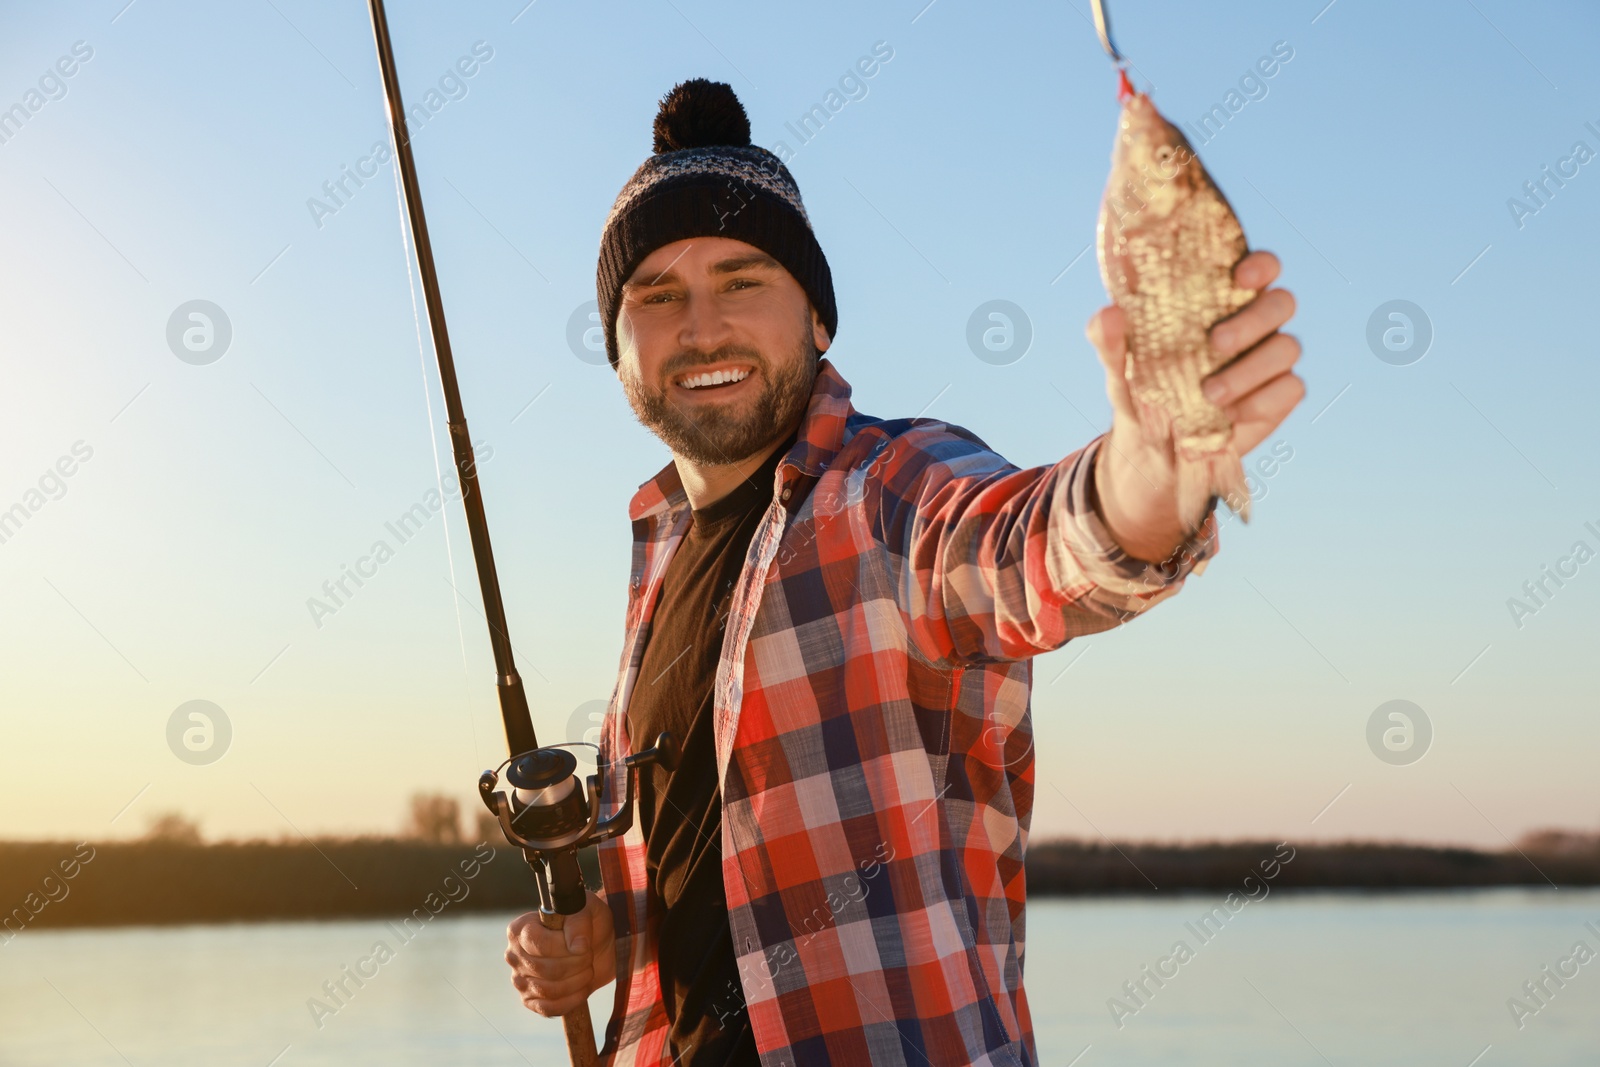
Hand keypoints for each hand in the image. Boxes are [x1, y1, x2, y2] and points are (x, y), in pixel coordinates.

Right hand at [505, 890, 614, 1017]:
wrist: (597, 945)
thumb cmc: (587, 923)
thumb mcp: (586, 911)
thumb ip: (579, 922)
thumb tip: (576, 947)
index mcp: (520, 929)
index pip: (538, 944)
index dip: (565, 947)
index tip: (584, 944)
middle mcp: (513, 955)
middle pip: (544, 969)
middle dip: (575, 964)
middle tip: (589, 957)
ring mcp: (519, 980)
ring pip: (548, 990)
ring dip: (577, 982)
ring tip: (587, 970)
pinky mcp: (530, 1000)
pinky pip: (547, 1008)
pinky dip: (570, 1000)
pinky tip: (582, 988)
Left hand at [1085, 250, 1303, 561]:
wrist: (1154, 449)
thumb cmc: (1143, 391)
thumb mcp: (1120, 368)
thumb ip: (1110, 340)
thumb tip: (1108, 313)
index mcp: (1224, 302)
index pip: (1260, 268)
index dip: (1261, 265)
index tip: (1240, 275)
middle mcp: (1256, 325)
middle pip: (1281, 303)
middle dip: (1252, 321)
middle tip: (1216, 343)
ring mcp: (1271, 360)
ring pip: (1288, 347)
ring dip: (1251, 370)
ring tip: (1210, 394)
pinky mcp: (1279, 396)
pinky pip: (1291, 389)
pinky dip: (1262, 401)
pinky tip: (1231, 415)